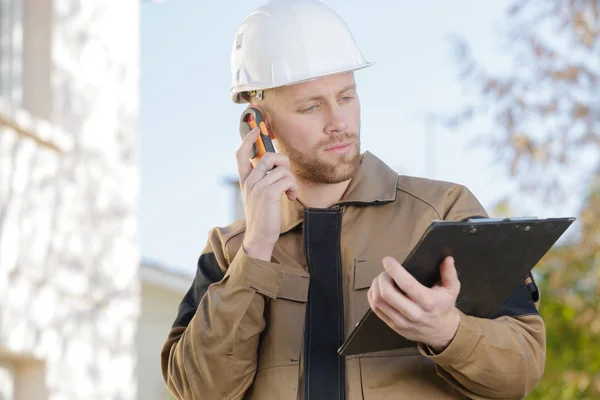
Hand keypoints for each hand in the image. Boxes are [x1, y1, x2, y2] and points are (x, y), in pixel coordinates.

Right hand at [236, 128, 298, 261]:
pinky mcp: (268, 193)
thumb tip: (275, 168)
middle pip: (269, 156)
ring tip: (290, 192)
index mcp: (245, 180)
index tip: (256, 129)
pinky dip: (293, 187)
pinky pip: (287, 179)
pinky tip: (290, 197)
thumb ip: (261, 181)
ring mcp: (258, 187)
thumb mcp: (257, 196)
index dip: (248, 139)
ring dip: (291, 180)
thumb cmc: (262, 217)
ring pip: (282, 169)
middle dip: (284, 163)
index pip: (241, 154)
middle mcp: (249, 181)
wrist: (259, 237)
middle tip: (287, 177)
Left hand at [367, 256, 460, 351]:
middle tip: (385, 272)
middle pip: (387, 294)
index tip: (388, 260)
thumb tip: (448, 259)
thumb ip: (450, 273)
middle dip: (382, 278)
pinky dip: (372, 296)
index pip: (406, 284)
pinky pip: (376, 310)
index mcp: (428, 302)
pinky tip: (377, 289)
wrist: (442, 332)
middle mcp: (414, 313)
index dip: (394, 270)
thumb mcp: (452, 289)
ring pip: (378, 302)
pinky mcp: (394, 326)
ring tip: (381, 279)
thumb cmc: (444, 306)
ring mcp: (402, 322)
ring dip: (375, 286)